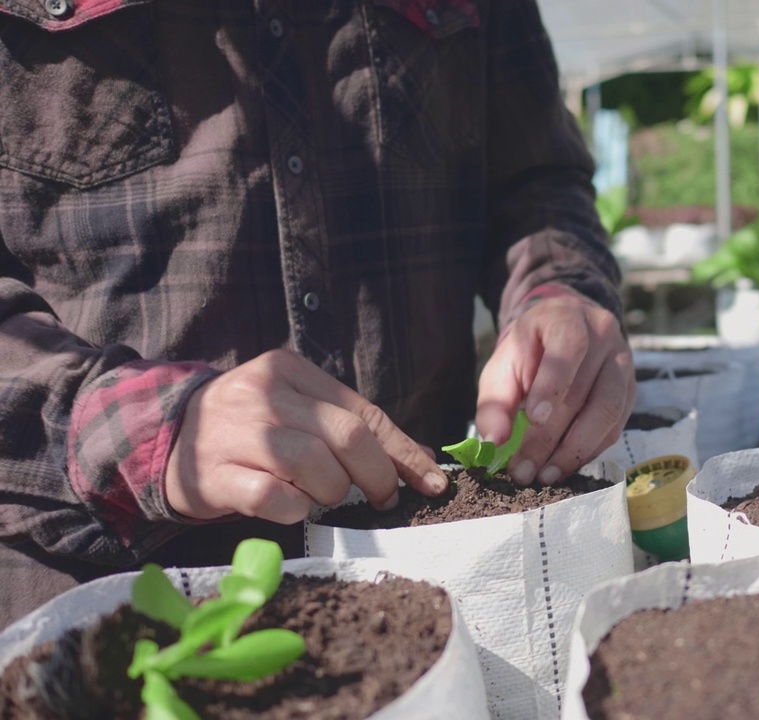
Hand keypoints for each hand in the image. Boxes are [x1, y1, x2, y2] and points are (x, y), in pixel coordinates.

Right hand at [165, 349, 446, 523]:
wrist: (164, 440)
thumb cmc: (249, 429)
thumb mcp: (297, 411)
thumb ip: (351, 427)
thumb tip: (422, 460)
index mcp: (290, 369)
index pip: (365, 412)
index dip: (404, 452)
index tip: (433, 483)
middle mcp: (264, 393)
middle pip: (348, 436)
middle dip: (377, 476)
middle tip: (383, 499)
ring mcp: (236, 432)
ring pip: (316, 466)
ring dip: (333, 492)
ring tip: (323, 495)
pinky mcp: (214, 474)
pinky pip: (276, 498)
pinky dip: (296, 509)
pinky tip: (292, 507)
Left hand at [476, 290, 634, 484]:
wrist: (561, 335)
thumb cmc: (528, 353)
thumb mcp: (502, 368)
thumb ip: (496, 402)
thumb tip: (494, 442)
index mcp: (567, 318)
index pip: (568, 345)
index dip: (554, 382)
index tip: (534, 418)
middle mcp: (603, 335)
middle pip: (583, 389)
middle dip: (550, 436)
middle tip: (525, 470)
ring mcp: (623, 363)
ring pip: (607, 411)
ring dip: (574, 451)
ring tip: (545, 475)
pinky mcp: (630, 390)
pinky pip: (615, 426)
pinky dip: (589, 450)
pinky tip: (564, 466)